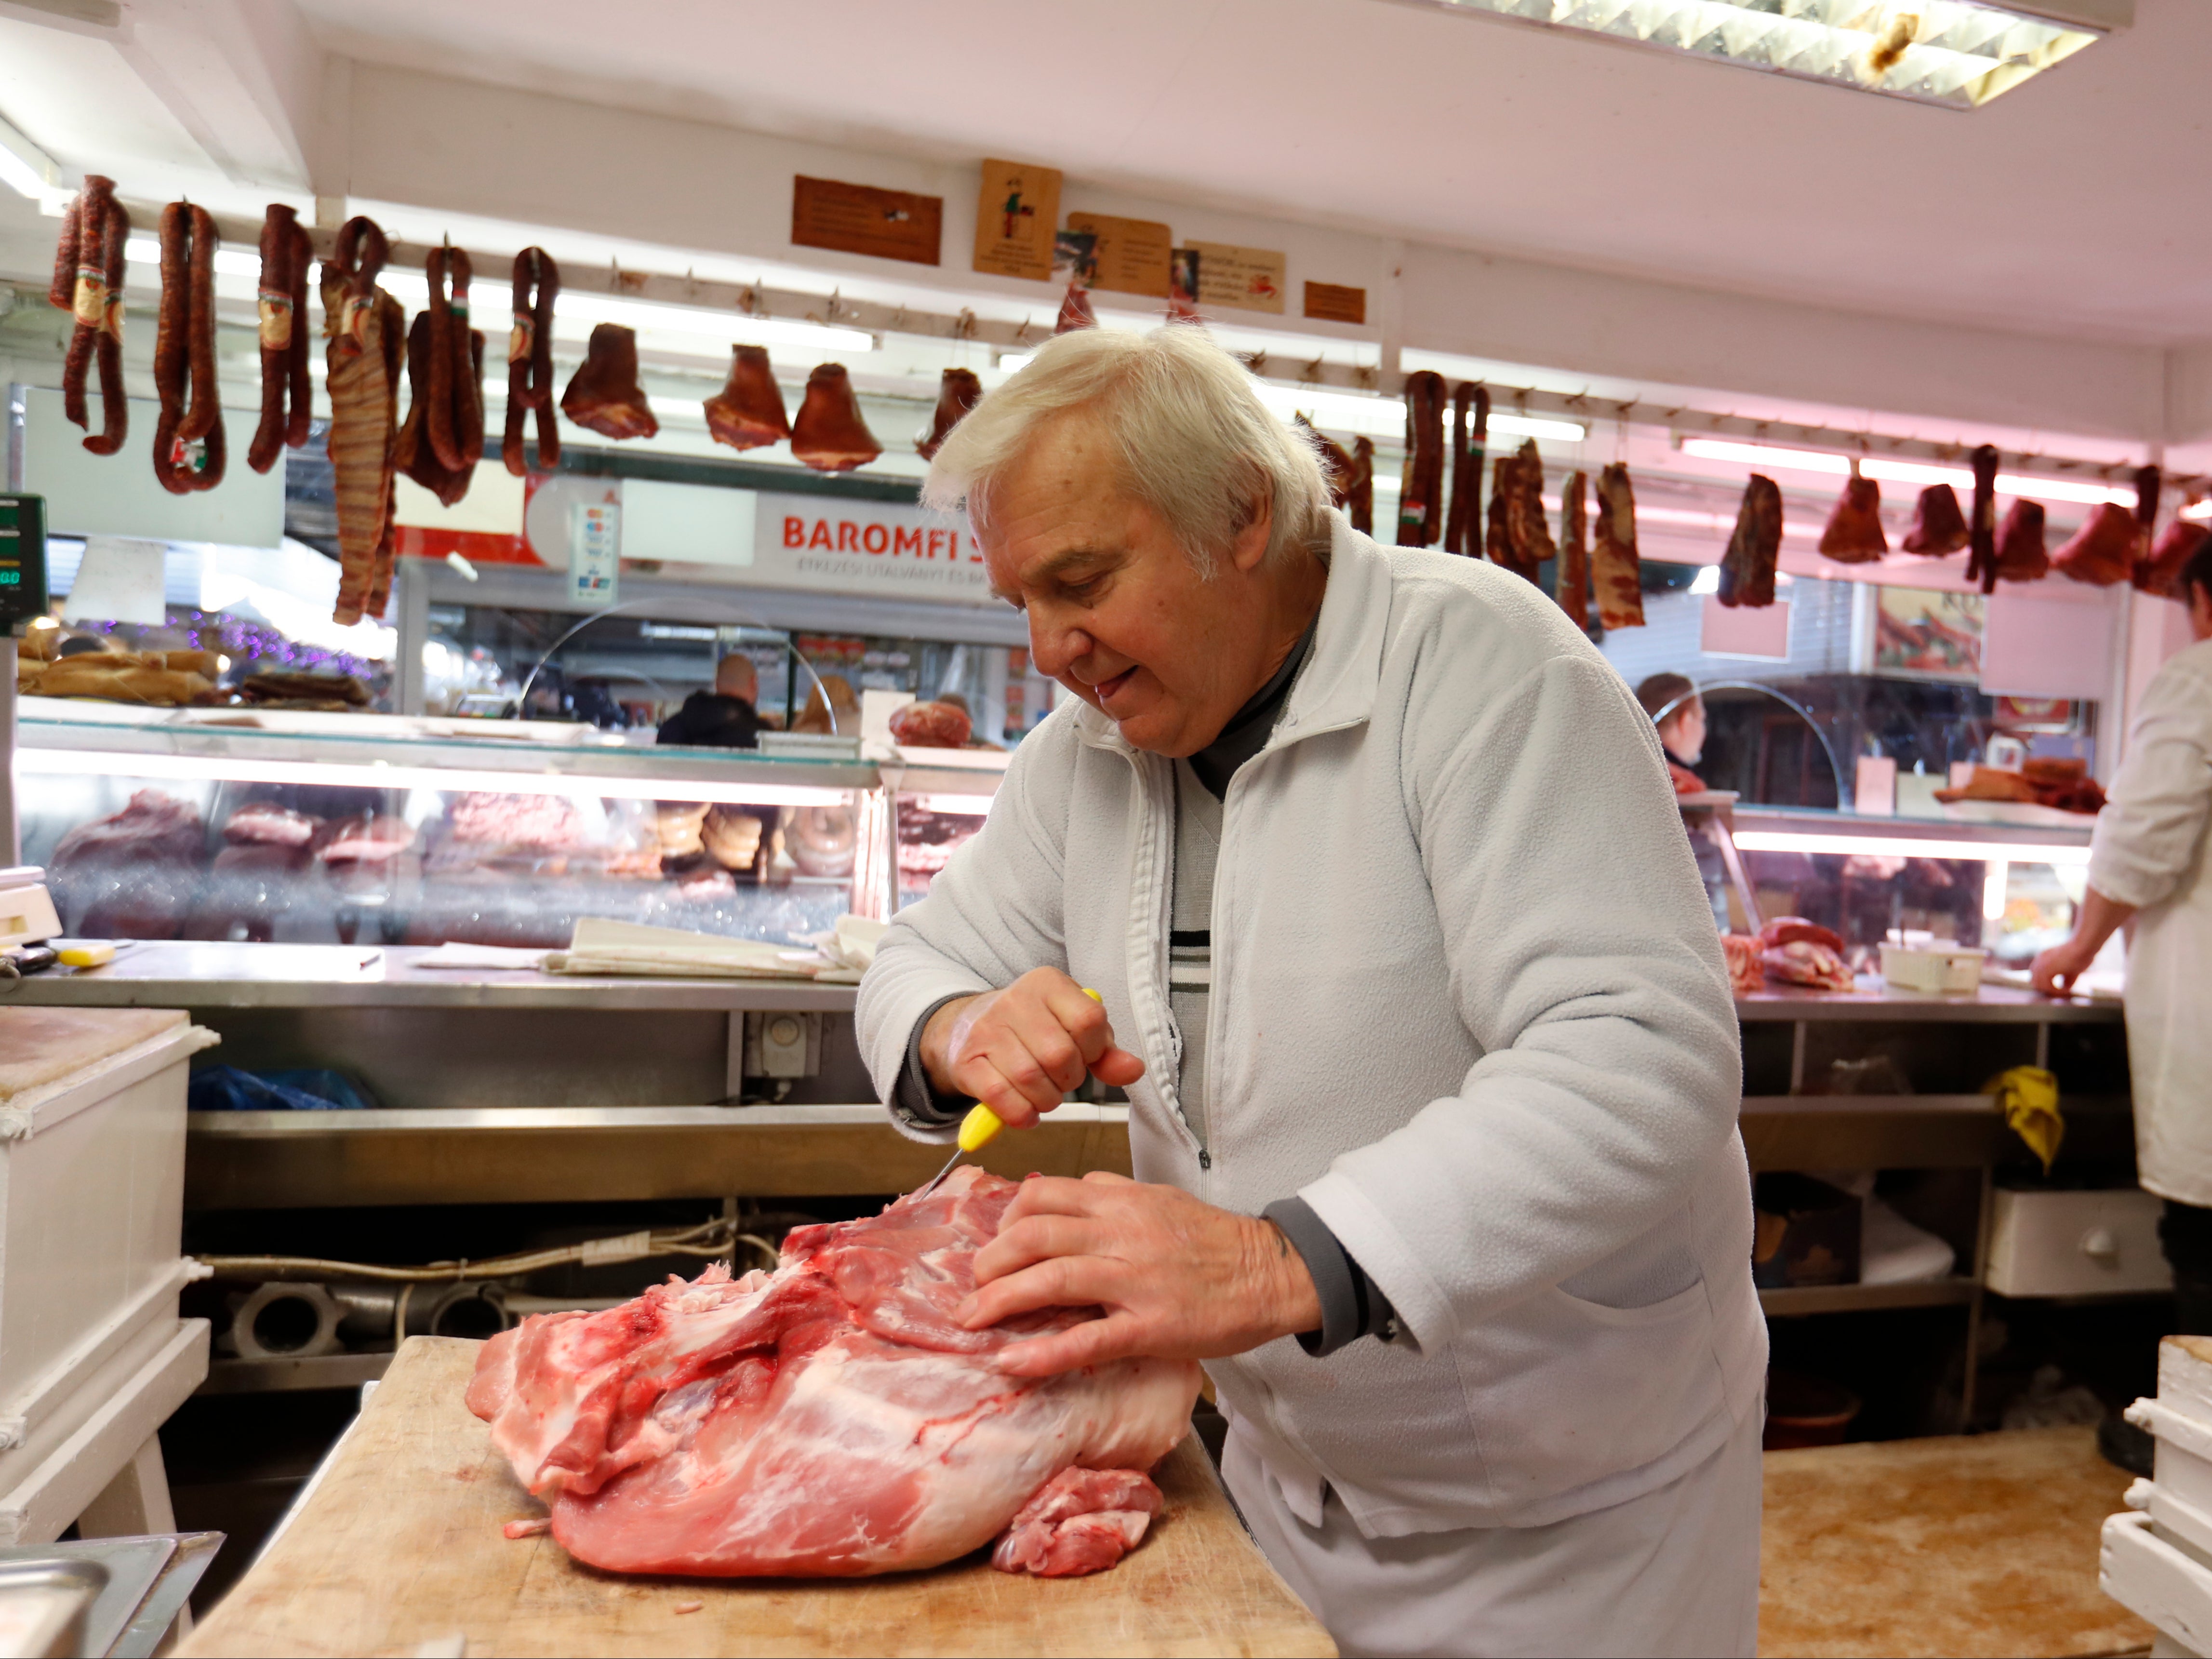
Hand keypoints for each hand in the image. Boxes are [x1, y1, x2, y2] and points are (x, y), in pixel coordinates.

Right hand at [920, 969, 1143, 1128]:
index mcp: (1048, 983)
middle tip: (1060, 1078)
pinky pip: (1001, 1097)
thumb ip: (1106, 1052)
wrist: (968, 1027)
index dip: (1093, 1050)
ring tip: (1043, 1093)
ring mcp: (986, 1030)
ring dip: (1046, 1100)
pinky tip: (1025, 1110)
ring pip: (1031, 1079)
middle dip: (1068, 1079)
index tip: (1084, 1056)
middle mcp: (1015, 1000)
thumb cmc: (1033, 1029)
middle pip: (1060, 1055)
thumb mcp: (1073, 1029)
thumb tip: (1133, 1070)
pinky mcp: (967, 1061)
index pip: (1089, 1020)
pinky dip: (1020, 1113)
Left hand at [959, 1171, 1323, 1375]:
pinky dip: (1043, 1352)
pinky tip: (1011, 1362)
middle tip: (972, 1288)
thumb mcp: (1160, 1198)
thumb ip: (1113, 1192)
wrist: (1272, 1273)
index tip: (996, 1243)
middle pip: (1033, 1235)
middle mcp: (1121, 1232)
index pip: (1042, 1194)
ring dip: (999, 1301)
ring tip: (971, 1321)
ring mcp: (1135, 1280)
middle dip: (989, 1262)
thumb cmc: (1216, 1240)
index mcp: (1121, 1199)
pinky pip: (1086, 1339)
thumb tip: (1072, 1190)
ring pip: (1050, 1280)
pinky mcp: (1151, 1326)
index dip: (1005, 1220)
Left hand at [2030, 936, 2098, 994]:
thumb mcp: (2072, 970)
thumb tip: (2066, 988)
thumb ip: (2066, 979)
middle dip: (2046, 989)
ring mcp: (2040, 964)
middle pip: (2034, 982)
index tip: (2059, 988)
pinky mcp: (2044, 969)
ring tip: (2065, 991)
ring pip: (2038, 985)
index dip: (2045, 984)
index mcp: (2043, 958)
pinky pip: (2046, 986)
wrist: (2083, 946)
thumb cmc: (2081, 955)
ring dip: (2051, 991)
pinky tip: (2066, 990)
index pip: (2036, 976)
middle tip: (2061, 992)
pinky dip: (2055, 991)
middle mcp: (2039, 960)